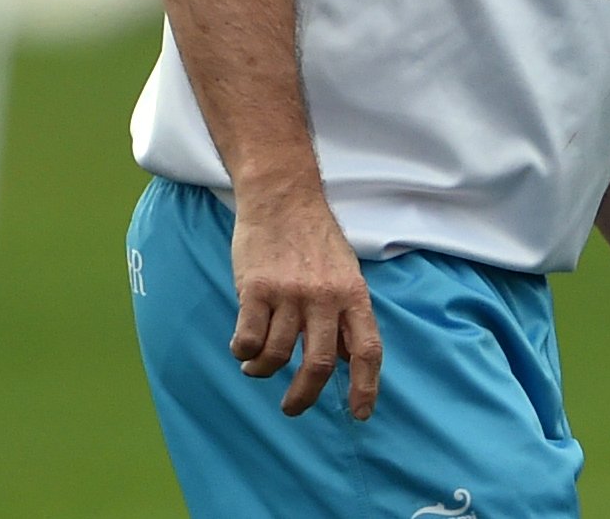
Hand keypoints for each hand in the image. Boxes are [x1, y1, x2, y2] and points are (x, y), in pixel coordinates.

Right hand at [228, 191, 381, 419]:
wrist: (282, 197)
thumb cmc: (314, 237)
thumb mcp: (345, 272)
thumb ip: (346, 314)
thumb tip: (345, 360)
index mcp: (353, 295)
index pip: (367, 349)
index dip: (366, 386)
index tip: (360, 413)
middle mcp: (325, 297)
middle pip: (318, 363)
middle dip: (303, 395)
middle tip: (292, 408)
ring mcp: (290, 293)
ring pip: (276, 355)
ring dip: (263, 370)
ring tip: (256, 367)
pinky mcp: (257, 288)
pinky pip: (249, 338)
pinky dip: (243, 352)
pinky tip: (242, 348)